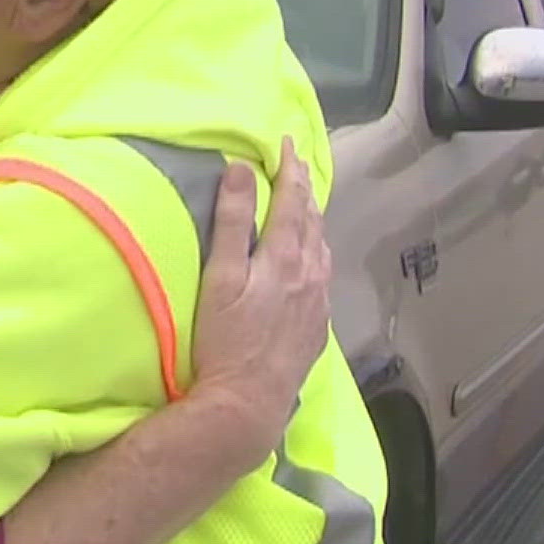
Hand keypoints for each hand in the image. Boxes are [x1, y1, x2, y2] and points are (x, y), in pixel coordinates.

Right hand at [187, 138, 331, 458]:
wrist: (248, 401)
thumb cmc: (225, 339)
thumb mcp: (220, 277)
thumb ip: (232, 221)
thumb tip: (240, 169)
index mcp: (286, 256)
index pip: (292, 199)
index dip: (289, 168)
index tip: (286, 142)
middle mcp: (311, 274)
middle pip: (311, 220)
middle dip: (303, 188)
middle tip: (295, 164)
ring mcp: (318, 302)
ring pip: (322, 248)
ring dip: (313, 220)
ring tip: (305, 204)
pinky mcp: (318, 326)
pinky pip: (323, 275)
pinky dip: (317, 252)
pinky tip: (311, 259)